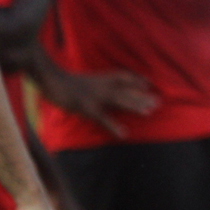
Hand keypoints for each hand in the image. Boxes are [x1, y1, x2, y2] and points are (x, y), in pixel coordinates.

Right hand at [40, 68, 157, 138]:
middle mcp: (102, 85)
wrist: (51, 79)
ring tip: (149, 112)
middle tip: (158, 102)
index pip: (124, 76)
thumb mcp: (85, 80)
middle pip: (126, 90)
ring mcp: (95, 96)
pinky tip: (124, 134)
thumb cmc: (66, 81)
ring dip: (135, 106)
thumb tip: (107, 88)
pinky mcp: (87, 108)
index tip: (149, 84)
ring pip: (119, 100)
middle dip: (142, 96)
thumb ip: (97, 83)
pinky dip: (114, 126)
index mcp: (101, 77)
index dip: (137, 80)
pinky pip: (103, 118)